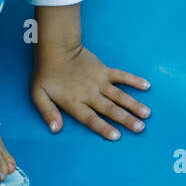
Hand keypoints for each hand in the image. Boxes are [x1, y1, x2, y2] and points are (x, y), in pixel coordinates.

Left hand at [30, 43, 149, 139]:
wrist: (55, 48)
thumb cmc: (46, 74)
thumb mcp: (38, 95)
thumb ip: (47, 112)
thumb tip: (55, 130)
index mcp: (74, 102)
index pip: (91, 118)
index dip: (103, 128)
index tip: (117, 136)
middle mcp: (89, 93)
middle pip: (109, 109)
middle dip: (126, 119)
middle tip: (141, 128)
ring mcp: (98, 81)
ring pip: (119, 95)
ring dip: (133, 104)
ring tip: (147, 114)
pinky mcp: (104, 70)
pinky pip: (121, 75)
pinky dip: (133, 80)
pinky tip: (146, 85)